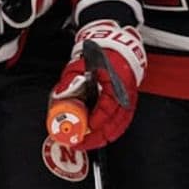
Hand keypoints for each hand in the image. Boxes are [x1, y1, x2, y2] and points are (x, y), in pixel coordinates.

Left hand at [48, 21, 146, 150]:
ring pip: (118, 127)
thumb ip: (70, 81)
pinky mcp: (127, 103)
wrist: (116, 45)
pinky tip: (98, 136)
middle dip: (95, 138)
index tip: (80, 132)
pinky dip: (110, 132)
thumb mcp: (81, 65)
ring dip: (102, 137)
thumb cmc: (100, 54)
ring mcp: (128, 100)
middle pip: (113, 125)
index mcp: (114, 85)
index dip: (93, 124)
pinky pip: (121, 123)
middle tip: (78, 143)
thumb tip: (60, 96)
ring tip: (85, 143)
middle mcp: (124, 96)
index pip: (105, 111)